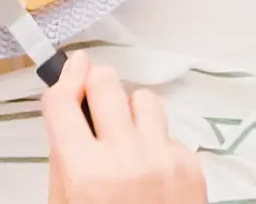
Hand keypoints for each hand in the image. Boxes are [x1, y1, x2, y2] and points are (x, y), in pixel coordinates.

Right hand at [42, 52, 206, 203]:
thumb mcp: (65, 200)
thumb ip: (64, 152)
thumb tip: (68, 102)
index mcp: (85, 172)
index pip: (64, 100)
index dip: (64, 76)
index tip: (71, 66)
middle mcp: (125, 160)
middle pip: (106, 82)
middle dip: (96, 85)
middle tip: (94, 98)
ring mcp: (163, 160)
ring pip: (143, 98)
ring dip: (130, 111)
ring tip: (126, 137)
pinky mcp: (191, 166)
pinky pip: (169, 131)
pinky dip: (157, 142)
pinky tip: (150, 166)